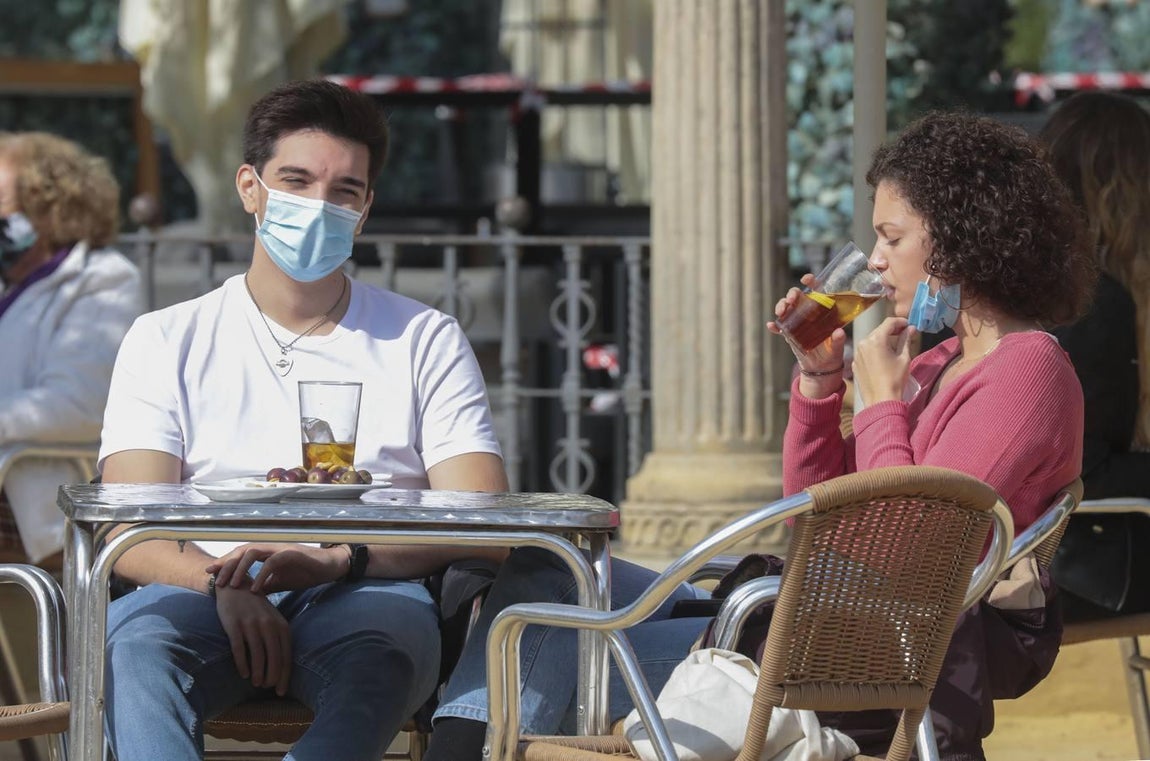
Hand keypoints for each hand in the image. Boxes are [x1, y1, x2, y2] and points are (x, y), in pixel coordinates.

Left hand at [207, 543, 348, 593]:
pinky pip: (272, 562)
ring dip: (240, 568)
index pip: (240, 554)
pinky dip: (261, 575)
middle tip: (214, 580)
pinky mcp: (292, 554)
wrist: (329, 568)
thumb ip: (264, 585)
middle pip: (242, 550)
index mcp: (266, 553)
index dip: (224, 562)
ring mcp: (281, 549)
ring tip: (231, 585)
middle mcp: (271, 548)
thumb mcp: (279, 582)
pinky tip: (255, 589)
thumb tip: (246, 596)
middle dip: (226, 564)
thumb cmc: (304, 572)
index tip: (209, 573)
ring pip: (253, 552)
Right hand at [214, 586, 292, 694]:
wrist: (235, 587)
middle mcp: (268, 625)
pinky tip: (243, 674)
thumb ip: (278, 639)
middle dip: (272, 676)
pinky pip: (240, 649)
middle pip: (274, 657)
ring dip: (258, 673)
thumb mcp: (272, 620)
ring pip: (258, 655)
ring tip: (256, 684)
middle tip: (267, 688)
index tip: (281, 691)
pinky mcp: (234, 625)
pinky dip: (242, 664)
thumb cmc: (255, 609)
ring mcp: (251, 625)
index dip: (284, 675)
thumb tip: (281, 666)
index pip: (286, 655)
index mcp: (280, 625)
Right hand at [767, 277, 846, 371]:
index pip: (817, 290)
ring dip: (781, 306)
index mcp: (822, 309)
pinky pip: (779, 326)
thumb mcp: (837, 347)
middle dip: (792, 294)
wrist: (820, 367)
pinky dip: (774, 325)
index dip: (811, 281)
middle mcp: (808, 312)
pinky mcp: (788, 332)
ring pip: (786, 307)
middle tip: (792, 299)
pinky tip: (771, 326)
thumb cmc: (832, 353)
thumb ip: (838, 340)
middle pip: (798, 295)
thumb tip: (839, 333)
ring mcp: (797, 321)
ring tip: (780, 312)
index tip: (806, 279)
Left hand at [852, 317, 916, 404]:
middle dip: (892, 330)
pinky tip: (884, 356)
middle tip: (905, 333)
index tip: (909, 325)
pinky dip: (875, 349)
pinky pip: (866, 351)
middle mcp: (863, 343)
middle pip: (879, 329)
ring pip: (871, 339)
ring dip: (883, 339)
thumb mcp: (904, 357)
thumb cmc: (895, 379)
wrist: (880, 401)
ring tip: (895, 345)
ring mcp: (857, 353)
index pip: (889, 322)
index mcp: (876, 339)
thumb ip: (906, 340)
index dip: (901, 321)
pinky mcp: (855, 363)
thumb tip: (911, 329)